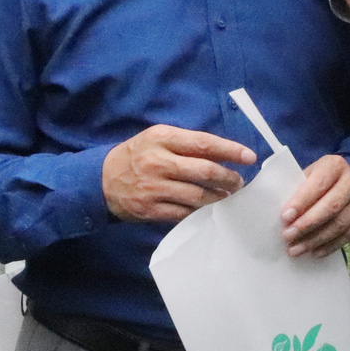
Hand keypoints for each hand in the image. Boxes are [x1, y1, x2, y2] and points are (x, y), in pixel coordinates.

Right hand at [102, 125, 255, 221]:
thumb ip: (185, 143)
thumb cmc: (136, 155)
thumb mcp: (156, 138)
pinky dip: (200, 211)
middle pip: (204, 171)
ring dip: (218, 197)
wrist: (100, 180)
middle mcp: (158, 161)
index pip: (203, 143)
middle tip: (239, 182)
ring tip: (227, 196)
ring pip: (197, 195)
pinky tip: (208, 208)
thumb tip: (222, 152)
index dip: (230, 150)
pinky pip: (183, 212)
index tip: (249, 157)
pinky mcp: (150, 209)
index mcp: (162, 138)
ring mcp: (154, 187)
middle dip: (228, 177)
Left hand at [279, 154, 349, 258]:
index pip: (318, 184)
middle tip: (287, 237)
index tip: (285, 217)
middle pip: (330, 207)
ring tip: (296, 249)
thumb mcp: (310, 175)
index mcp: (335, 165)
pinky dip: (329, 246)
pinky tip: (314, 252)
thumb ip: (297, 189)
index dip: (301, 202)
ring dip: (315, 240)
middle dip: (306, 225)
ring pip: (339, 224)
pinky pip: (348, 236)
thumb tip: (282, 215)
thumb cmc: (321, 181)